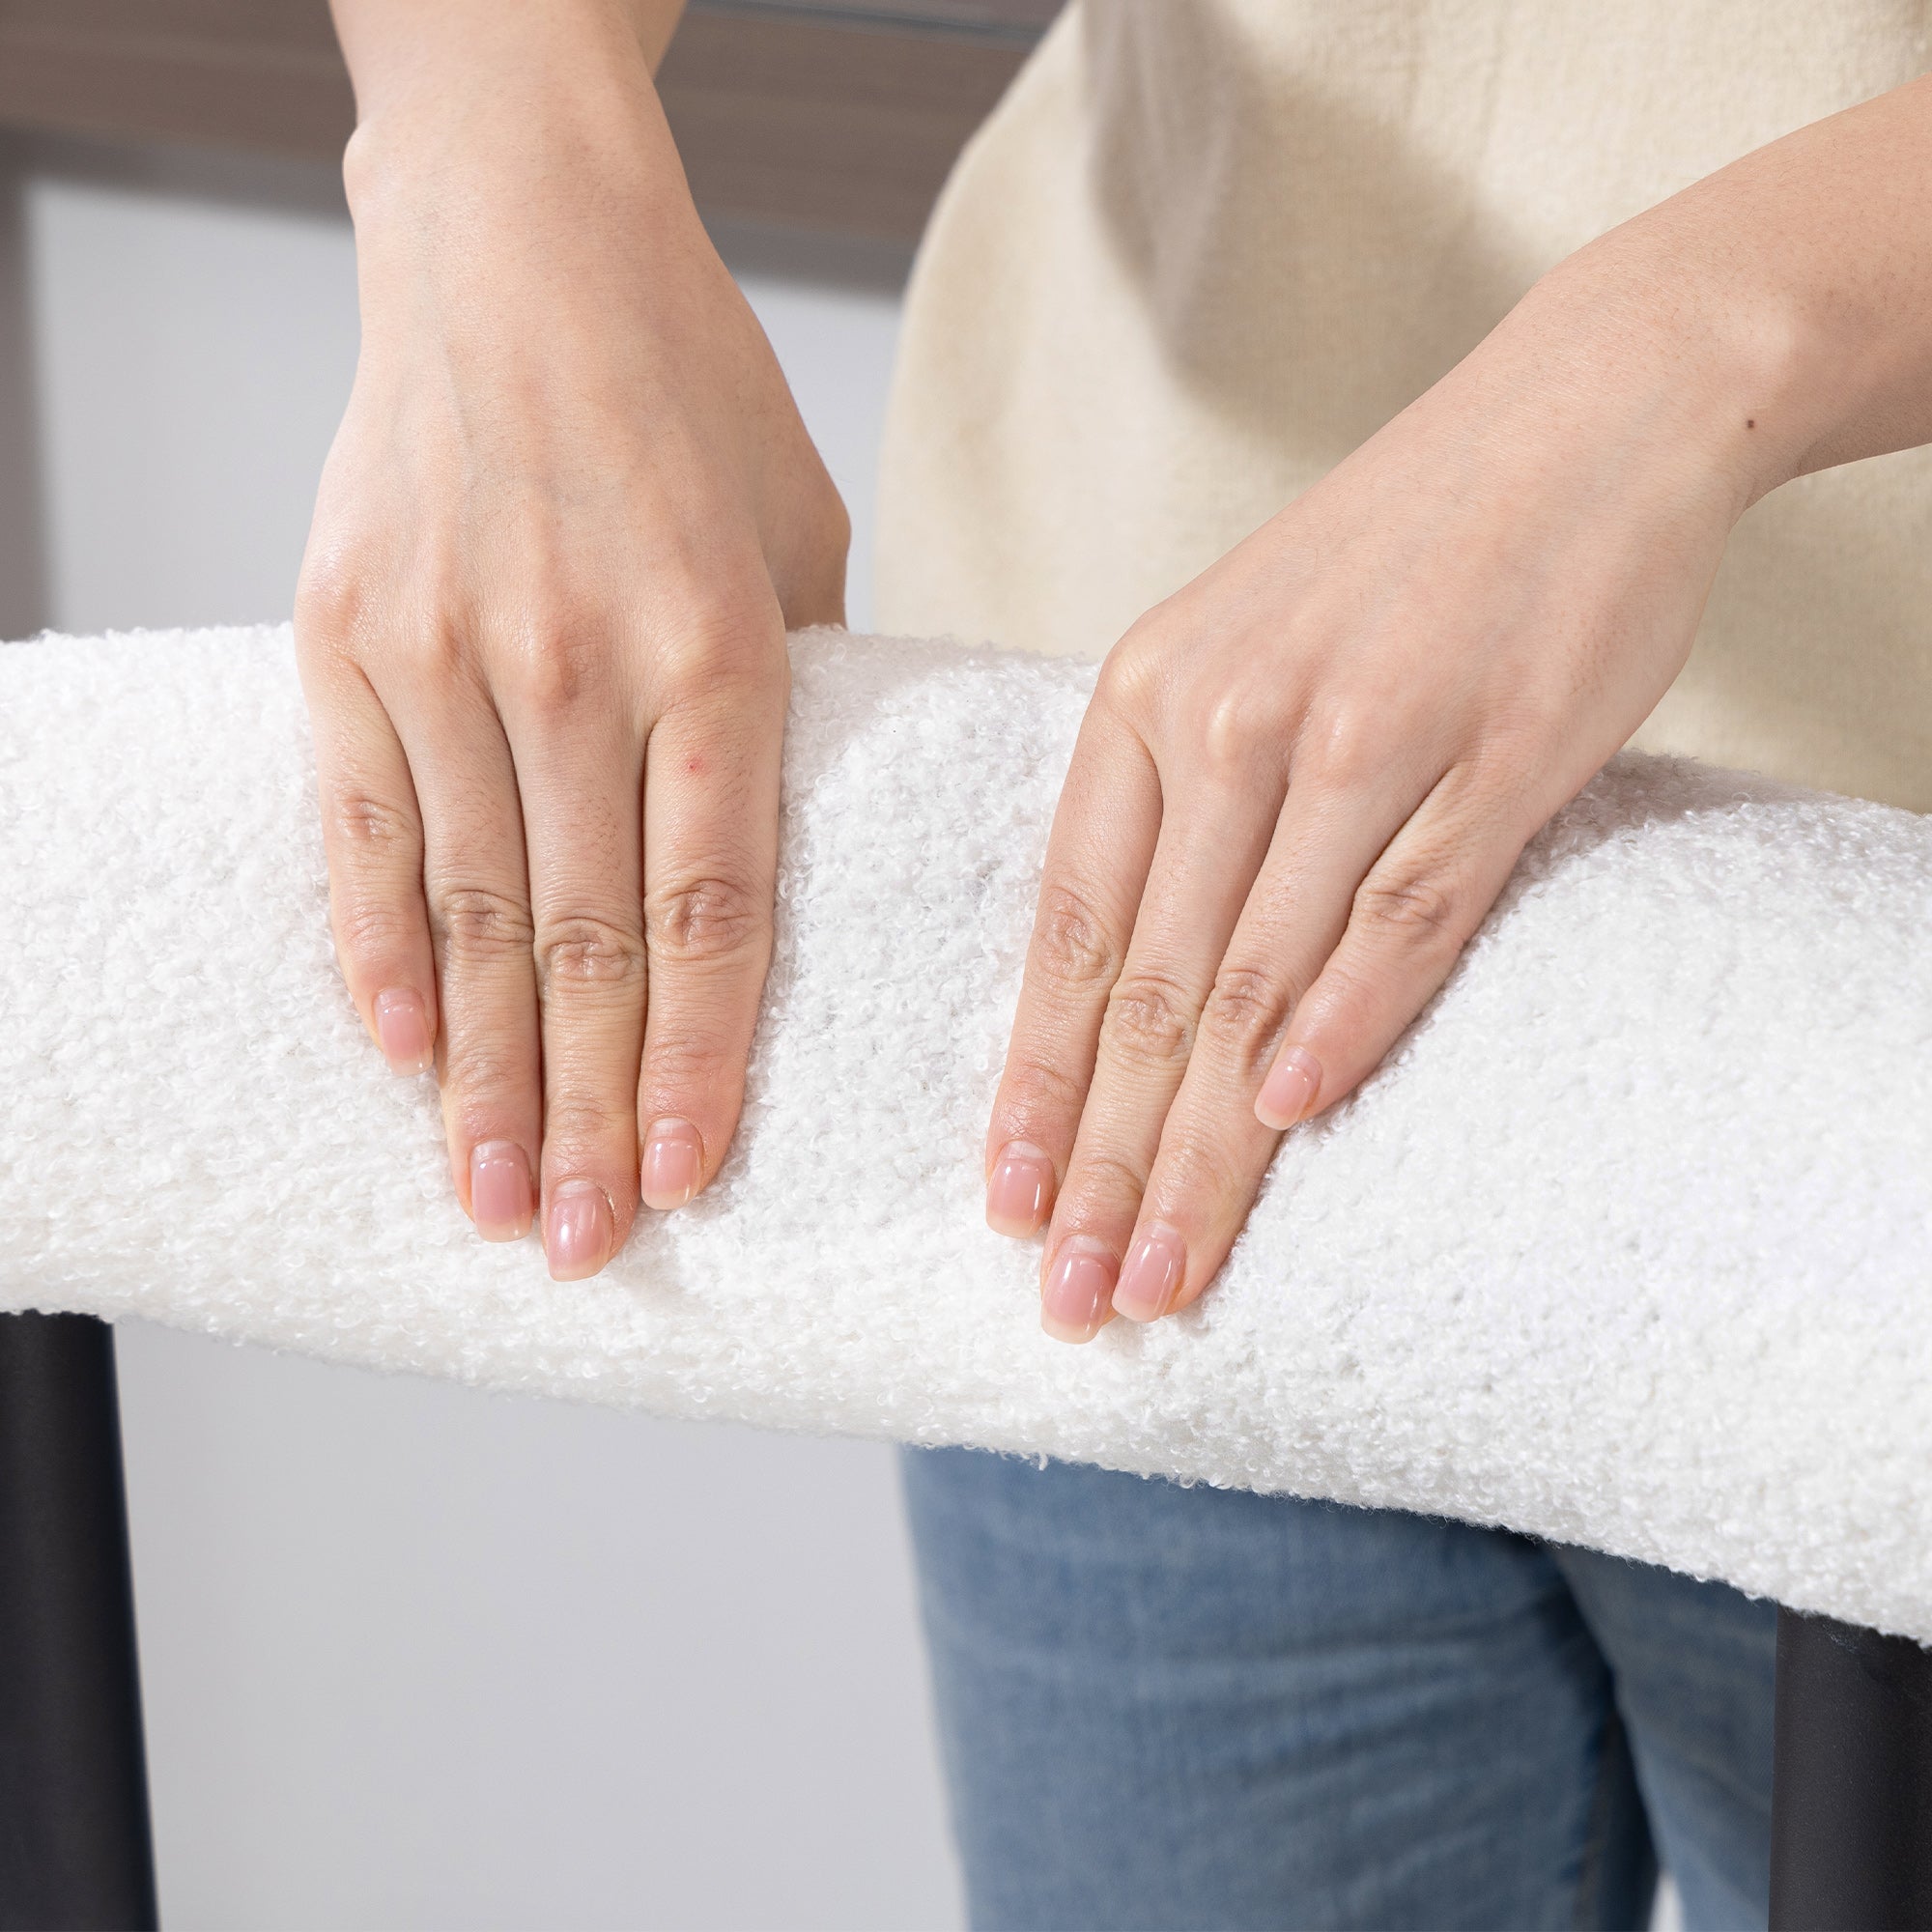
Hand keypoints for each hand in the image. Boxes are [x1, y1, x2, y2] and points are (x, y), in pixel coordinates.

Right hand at [296, 2, 844, 1277]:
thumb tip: (796, 852)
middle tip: (583, 1246)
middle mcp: (581, 665)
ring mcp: (448, 652)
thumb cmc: (690, 397)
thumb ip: (802, 705)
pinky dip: (374, 950)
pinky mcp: (344, 632)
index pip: (713, 910)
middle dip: (583, 1111)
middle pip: (581, 945)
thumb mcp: (804, 540)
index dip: (696, 1060)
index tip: (686, 1178)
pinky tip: (395, 1054)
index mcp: (725, 651)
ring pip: (465, 914)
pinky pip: (359, 827)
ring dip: (476, 1076)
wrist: (523, 242)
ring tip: (488, 1199)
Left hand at [983, 254, 1772, 1339]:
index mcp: (1147, 700)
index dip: (1038, 1081)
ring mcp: (1359, 737)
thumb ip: (1177, 795)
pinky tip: (1291, 1124)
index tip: (1011, 1204)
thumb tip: (1136, 977)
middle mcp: (1229, 722)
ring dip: (1204, 1146)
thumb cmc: (1398, 554)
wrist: (1581, 413)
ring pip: (1256, 982)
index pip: (1071, 932)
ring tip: (1162, 1269)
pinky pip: (1402, 912)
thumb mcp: (1238, 646)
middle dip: (1103, 1160)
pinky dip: (1345, 1025)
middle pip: (1151, 986)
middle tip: (1072, 1295)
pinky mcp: (1490, 753)